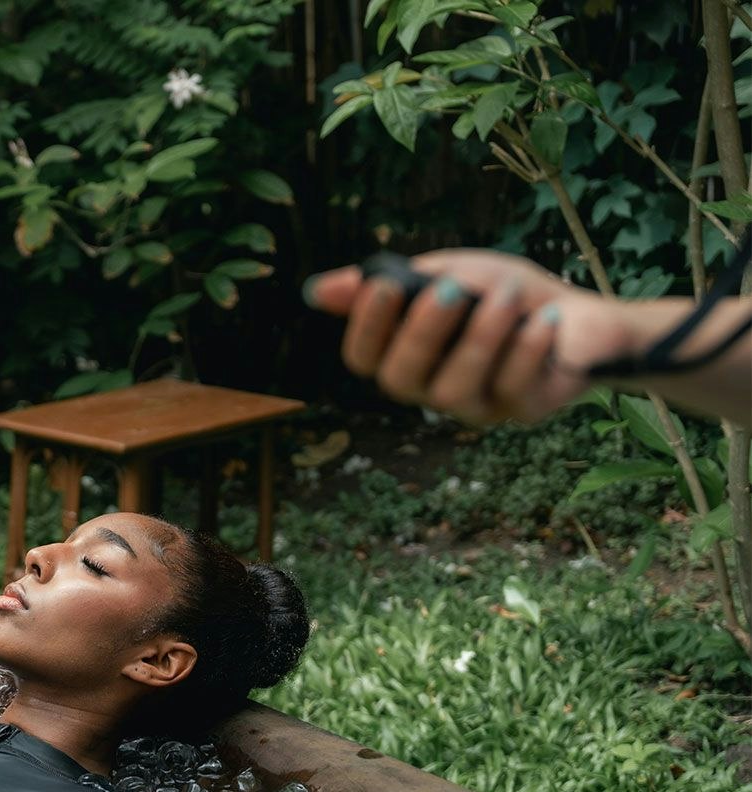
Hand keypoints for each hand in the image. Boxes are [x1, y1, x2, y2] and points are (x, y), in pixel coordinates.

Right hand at [305, 249, 634, 422]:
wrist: (582, 315)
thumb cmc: (504, 295)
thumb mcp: (446, 274)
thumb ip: (393, 282)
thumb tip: (314, 291)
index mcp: (405, 357)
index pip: (362, 359)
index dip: (365, 327)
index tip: (384, 284)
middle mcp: (429, 390)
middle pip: (400, 379)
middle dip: (423, 332)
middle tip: (453, 289)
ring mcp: (474, 407)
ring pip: (455, 389)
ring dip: (481, 338)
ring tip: (508, 296)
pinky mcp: (520, 412)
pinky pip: (512, 390)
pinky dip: (527, 351)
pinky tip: (545, 320)